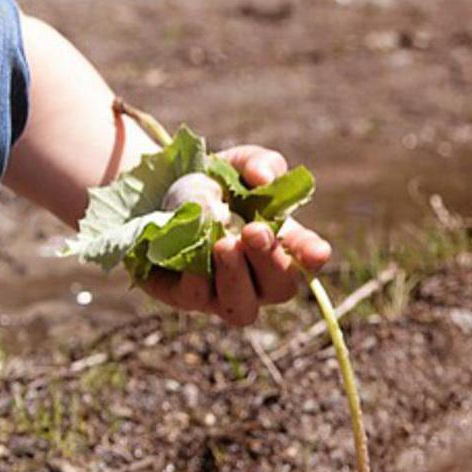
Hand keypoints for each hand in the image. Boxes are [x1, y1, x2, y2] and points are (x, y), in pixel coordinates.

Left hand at [138, 144, 334, 327]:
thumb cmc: (209, 182)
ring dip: (236, 277)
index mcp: (279, 245)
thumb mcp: (235, 163)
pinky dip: (197, 280)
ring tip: (224, 244)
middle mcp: (255, 277)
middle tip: (254, 230)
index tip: (317, 250)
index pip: (307, 260)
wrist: (154, 193)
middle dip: (270, 261)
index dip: (312, 257)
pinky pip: (194, 298)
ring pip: (241, 308)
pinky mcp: (182, 295)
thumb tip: (263, 177)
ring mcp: (219, 292)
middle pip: (279, 289)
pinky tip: (194, 262)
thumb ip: (257, 163)